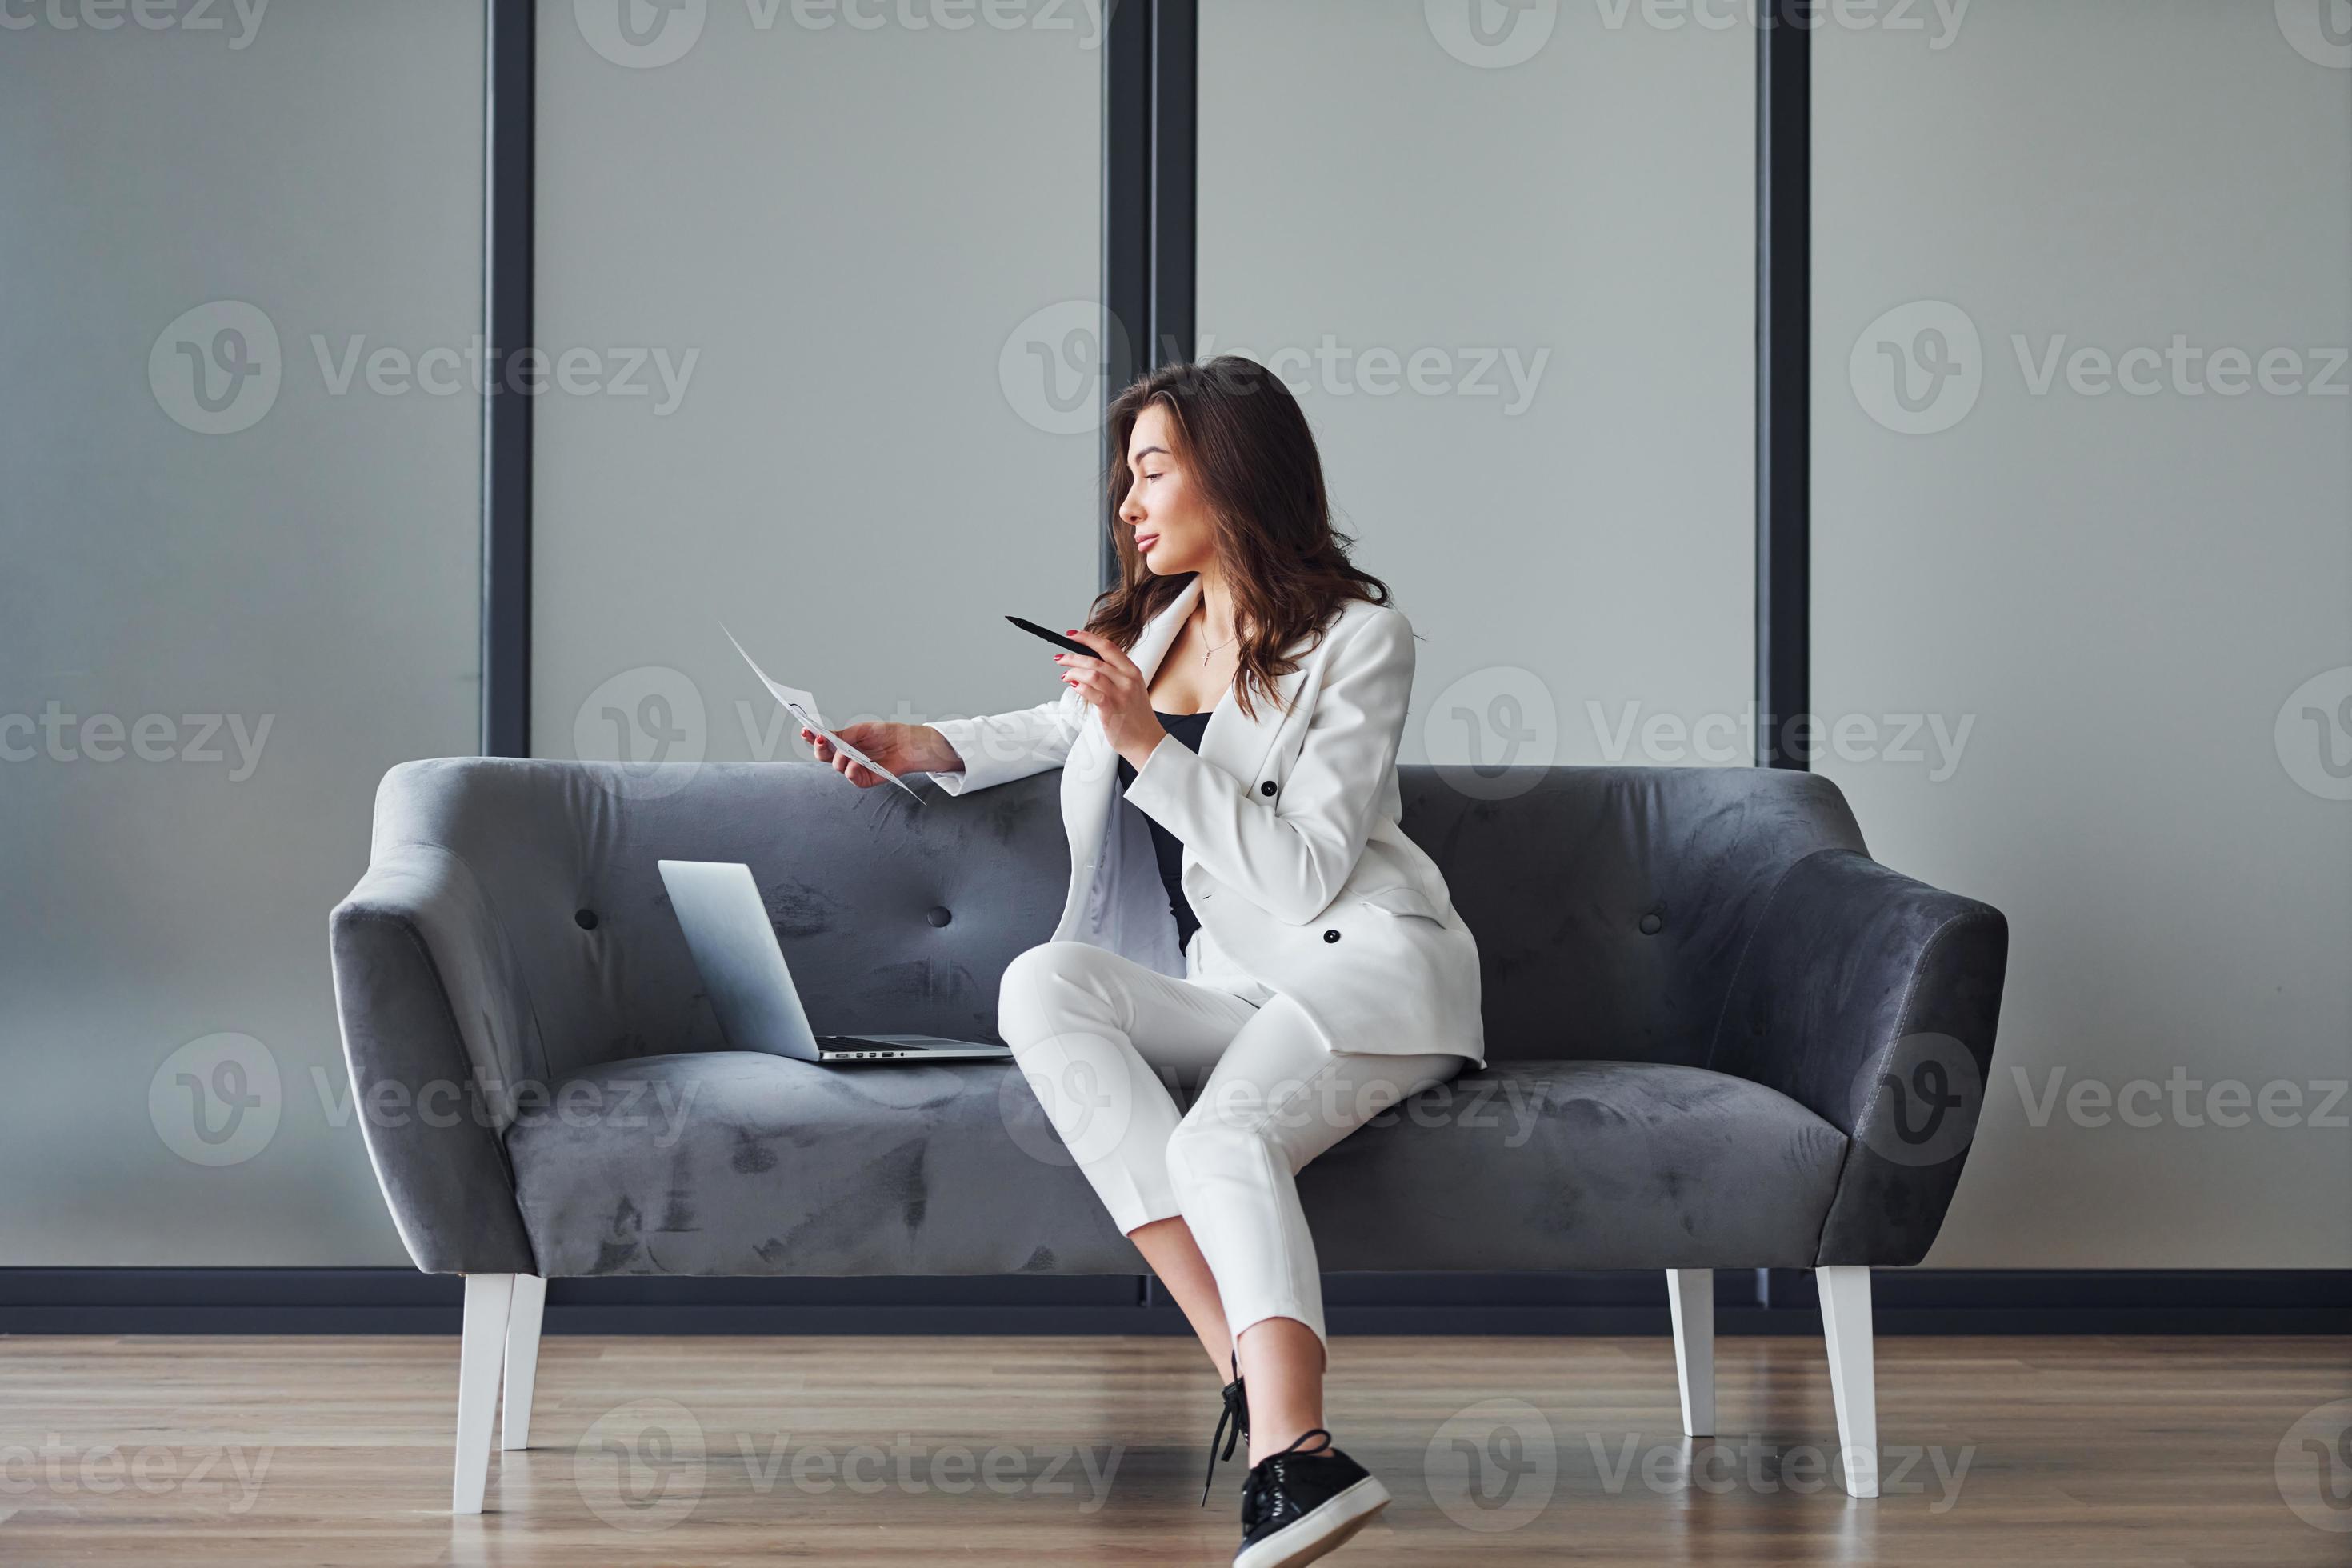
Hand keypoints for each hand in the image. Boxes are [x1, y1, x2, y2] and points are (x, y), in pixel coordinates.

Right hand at [798, 720, 957, 787]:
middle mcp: (845, 757)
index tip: (804, 730)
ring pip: (836, 766)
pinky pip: (852, 777)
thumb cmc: (884, 734)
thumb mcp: (860, 730)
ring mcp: (853, 769)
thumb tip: (821, 736)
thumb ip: (840, 735)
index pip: (822, 742)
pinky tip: (856, 763)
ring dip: (839, 757)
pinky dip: (852, 770)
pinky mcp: (864, 780)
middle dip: (818, 748)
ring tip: (848, 751)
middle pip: (823, 756)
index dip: (811, 737)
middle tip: (819, 739)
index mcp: (842, 743)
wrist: (906, 744)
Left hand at [1054, 628, 1162, 771]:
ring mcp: (1120, 694)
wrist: (1147, 741)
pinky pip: (1091, 692)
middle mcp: (1127, 680)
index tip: (1072, 635)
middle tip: (1060, 658)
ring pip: (1092, 673)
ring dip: (1073, 672)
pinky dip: (1079, 686)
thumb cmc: (1136, 716)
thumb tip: (1087, 665)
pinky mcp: (1111, 709)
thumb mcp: (1132, 688)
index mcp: (1132, 671)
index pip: (1108, 647)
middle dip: (1073, 656)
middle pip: (1095, 659)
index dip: (1087, 638)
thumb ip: (1114, 675)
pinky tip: (1073, 686)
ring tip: (1065, 675)